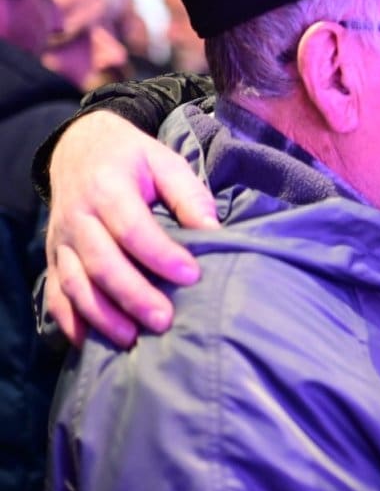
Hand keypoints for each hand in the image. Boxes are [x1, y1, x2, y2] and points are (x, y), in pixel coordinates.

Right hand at [44, 111, 219, 346]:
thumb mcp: (164, 160)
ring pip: (75, 283)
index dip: (161, 255)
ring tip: (132, 339)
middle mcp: (77, 217)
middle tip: (164, 321)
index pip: (132, 228)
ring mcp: (62, 240)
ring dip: (101, 315)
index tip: (192, 276)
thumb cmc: (132, 159)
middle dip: (133, 295)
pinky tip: (88, 342)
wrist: (79, 148)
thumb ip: (189, 195)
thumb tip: (214, 231)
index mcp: (107, 188)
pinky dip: (68, 319)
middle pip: (101, 263)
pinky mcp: (55, 257)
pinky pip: (54, 292)